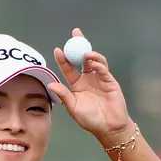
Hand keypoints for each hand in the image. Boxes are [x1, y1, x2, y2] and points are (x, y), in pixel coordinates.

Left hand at [47, 28, 133, 146]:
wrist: (109, 127)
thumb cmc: (90, 120)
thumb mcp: (73, 108)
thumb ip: (63, 95)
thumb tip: (50, 84)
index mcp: (76, 85)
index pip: (69, 68)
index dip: (63, 59)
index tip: (58, 50)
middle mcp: (87, 79)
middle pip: (82, 58)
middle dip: (79, 45)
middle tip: (75, 33)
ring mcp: (99, 79)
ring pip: (94, 61)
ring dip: (90, 54)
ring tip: (85, 52)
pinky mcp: (110, 81)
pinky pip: (103, 69)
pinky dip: (98, 64)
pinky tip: (92, 62)